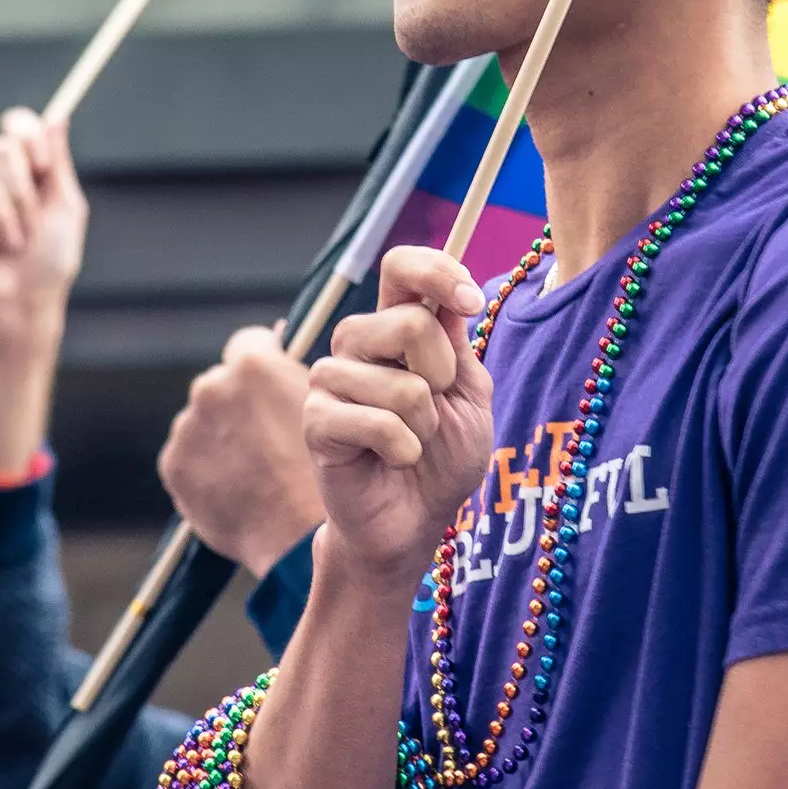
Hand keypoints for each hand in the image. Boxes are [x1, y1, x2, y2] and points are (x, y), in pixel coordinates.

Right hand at [0, 108, 87, 340]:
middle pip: (2, 144)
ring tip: (17, 242)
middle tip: (34, 209)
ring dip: (11, 209)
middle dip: (23, 179)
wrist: (22, 300)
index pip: (20, 128)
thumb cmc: (50, 260)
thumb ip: (59, 163)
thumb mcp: (65, 207)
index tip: (44, 162)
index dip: (29, 134)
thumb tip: (58, 116)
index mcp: (28, 172)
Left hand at [159, 326, 325, 578]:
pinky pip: (188, 455)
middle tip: (266, 438)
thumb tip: (275, 335)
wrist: (299, 534)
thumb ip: (290, 369)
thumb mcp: (322, 407)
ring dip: (219, 435)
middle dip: (238, 402)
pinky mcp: (173, 464)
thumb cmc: (322, 471)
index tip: (272, 389)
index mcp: (251, 366)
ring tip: (252, 468)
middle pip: (221, 383)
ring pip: (202, 421)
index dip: (263, 364)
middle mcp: (210, 388)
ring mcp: (187, 427)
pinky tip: (233, 485)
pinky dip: (204, 466)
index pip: (248, 344)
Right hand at [304, 246, 492, 587]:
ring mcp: (331, 380)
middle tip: (434, 409)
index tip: (470, 303)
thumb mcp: (470, 396)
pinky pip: (378, 423)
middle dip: (442, 375)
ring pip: (401, 383)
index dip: (438, 272)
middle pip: (408, 322)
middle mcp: (357, 344)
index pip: (402, 267)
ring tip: (412, 442)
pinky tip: (394, 460)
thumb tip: (449, 298)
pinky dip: (403, 449)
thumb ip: (458, 345)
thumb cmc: (441, 458)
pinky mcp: (316, 421)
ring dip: (424, 424)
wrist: (413, 521)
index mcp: (395, 327)